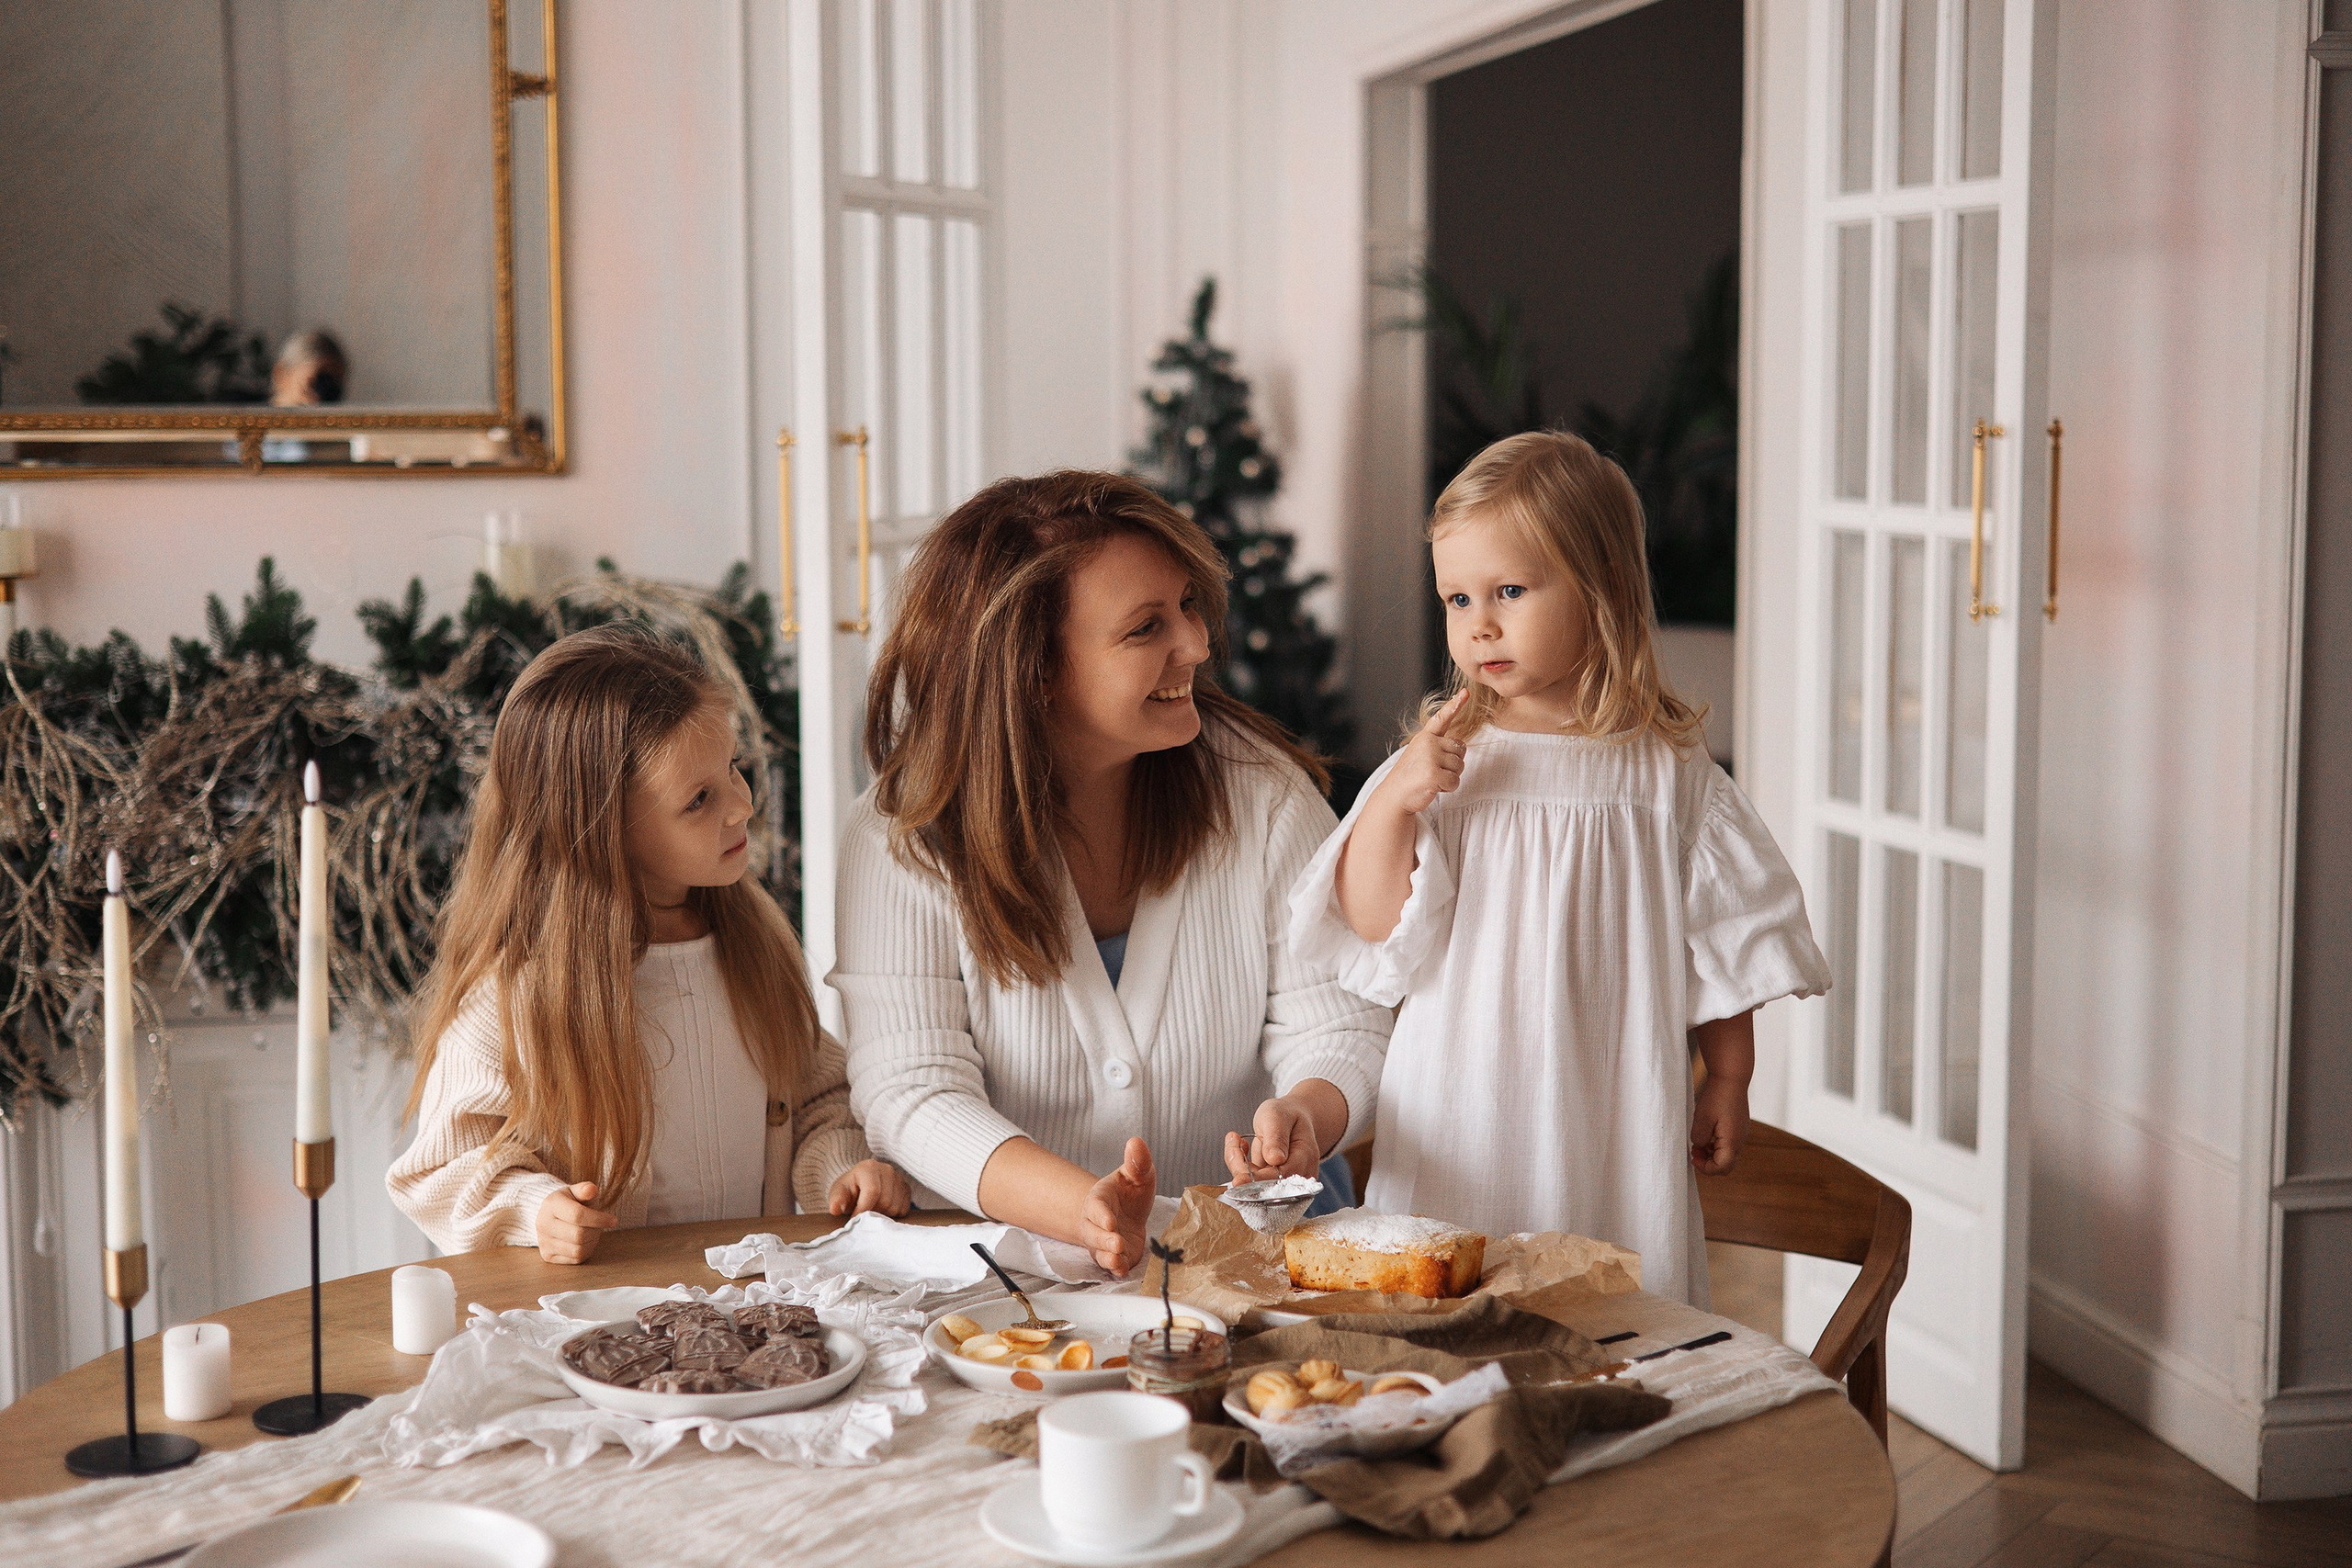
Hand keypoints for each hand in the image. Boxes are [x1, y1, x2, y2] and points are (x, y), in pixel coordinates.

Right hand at [535, 1180, 619, 1263]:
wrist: (551, 1215)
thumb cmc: (571, 1201)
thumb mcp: (577, 1191)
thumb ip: (585, 1189)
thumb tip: (591, 1189)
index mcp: (551, 1204)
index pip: (577, 1215)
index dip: (599, 1219)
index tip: (613, 1220)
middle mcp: (543, 1224)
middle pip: (579, 1235)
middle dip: (596, 1231)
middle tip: (600, 1225)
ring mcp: (543, 1241)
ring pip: (578, 1250)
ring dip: (592, 1241)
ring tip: (593, 1231)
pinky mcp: (547, 1255)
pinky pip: (575, 1259)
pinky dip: (586, 1251)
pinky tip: (585, 1241)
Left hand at [828, 1158, 912, 1217]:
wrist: (861, 1185)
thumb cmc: (849, 1190)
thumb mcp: (838, 1193)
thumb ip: (836, 1200)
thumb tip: (835, 1209)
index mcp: (868, 1167)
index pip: (873, 1192)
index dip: (863, 1209)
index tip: (855, 1219)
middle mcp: (887, 1170)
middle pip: (885, 1201)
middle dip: (873, 1212)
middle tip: (863, 1212)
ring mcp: (899, 1178)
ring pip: (895, 1207)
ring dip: (883, 1214)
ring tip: (872, 1209)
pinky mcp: (906, 1188)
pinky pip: (903, 1209)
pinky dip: (893, 1214)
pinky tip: (883, 1209)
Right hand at [1079, 1137, 1156, 1274]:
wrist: (1124, 1213)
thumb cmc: (1129, 1191)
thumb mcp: (1137, 1174)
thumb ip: (1137, 1162)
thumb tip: (1136, 1142)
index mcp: (1099, 1199)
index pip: (1096, 1207)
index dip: (1101, 1215)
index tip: (1111, 1222)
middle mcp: (1096, 1223)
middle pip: (1093, 1233)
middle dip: (1103, 1239)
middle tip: (1118, 1243)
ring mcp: (1103, 1242)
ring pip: (1099, 1252)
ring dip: (1108, 1257)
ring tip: (1119, 1259)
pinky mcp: (1114, 1257)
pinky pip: (1110, 1265)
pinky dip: (1115, 1269)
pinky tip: (1123, 1270)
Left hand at [1225, 1095, 1322, 1183]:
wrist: (1290, 1120)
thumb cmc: (1286, 1116)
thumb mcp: (1278, 1117)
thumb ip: (1276, 1137)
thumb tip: (1275, 1160)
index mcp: (1305, 1157)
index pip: (1281, 1177)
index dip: (1258, 1180)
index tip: (1238, 1179)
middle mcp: (1299, 1175)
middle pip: (1267, 1185)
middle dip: (1242, 1168)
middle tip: (1233, 1140)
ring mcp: (1286, 1182)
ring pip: (1255, 1186)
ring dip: (1239, 1165)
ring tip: (1237, 1140)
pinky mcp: (1273, 1184)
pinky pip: (1251, 1183)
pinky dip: (1241, 1167)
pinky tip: (1243, 1148)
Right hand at [1376, 691, 1468, 814]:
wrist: (1394, 796)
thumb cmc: (1410, 777)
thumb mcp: (1420, 754)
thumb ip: (1437, 747)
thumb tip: (1459, 745)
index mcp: (1425, 737)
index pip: (1442, 718)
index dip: (1455, 705)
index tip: (1465, 692)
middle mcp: (1428, 743)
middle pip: (1461, 750)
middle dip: (1453, 764)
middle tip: (1434, 771)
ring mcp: (1430, 757)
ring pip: (1459, 766)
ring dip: (1450, 777)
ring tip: (1431, 779)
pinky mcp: (1434, 774)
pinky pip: (1455, 781)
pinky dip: (1447, 788)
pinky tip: (1433, 787)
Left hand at [1690, 1074, 1750, 1173]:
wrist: (1731, 1078)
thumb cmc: (1716, 1097)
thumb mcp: (1701, 1119)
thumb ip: (1699, 1138)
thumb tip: (1700, 1146)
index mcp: (1732, 1141)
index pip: (1722, 1168)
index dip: (1705, 1168)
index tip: (1692, 1156)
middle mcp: (1740, 1141)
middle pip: (1726, 1166)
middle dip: (1708, 1163)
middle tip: (1694, 1151)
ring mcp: (1741, 1135)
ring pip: (1727, 1156)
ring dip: (1712, 1154)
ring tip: (1698, 1142)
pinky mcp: (1739, 1128)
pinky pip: (1729, 1145)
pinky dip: (1717, 1146)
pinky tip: (1707, 1134)